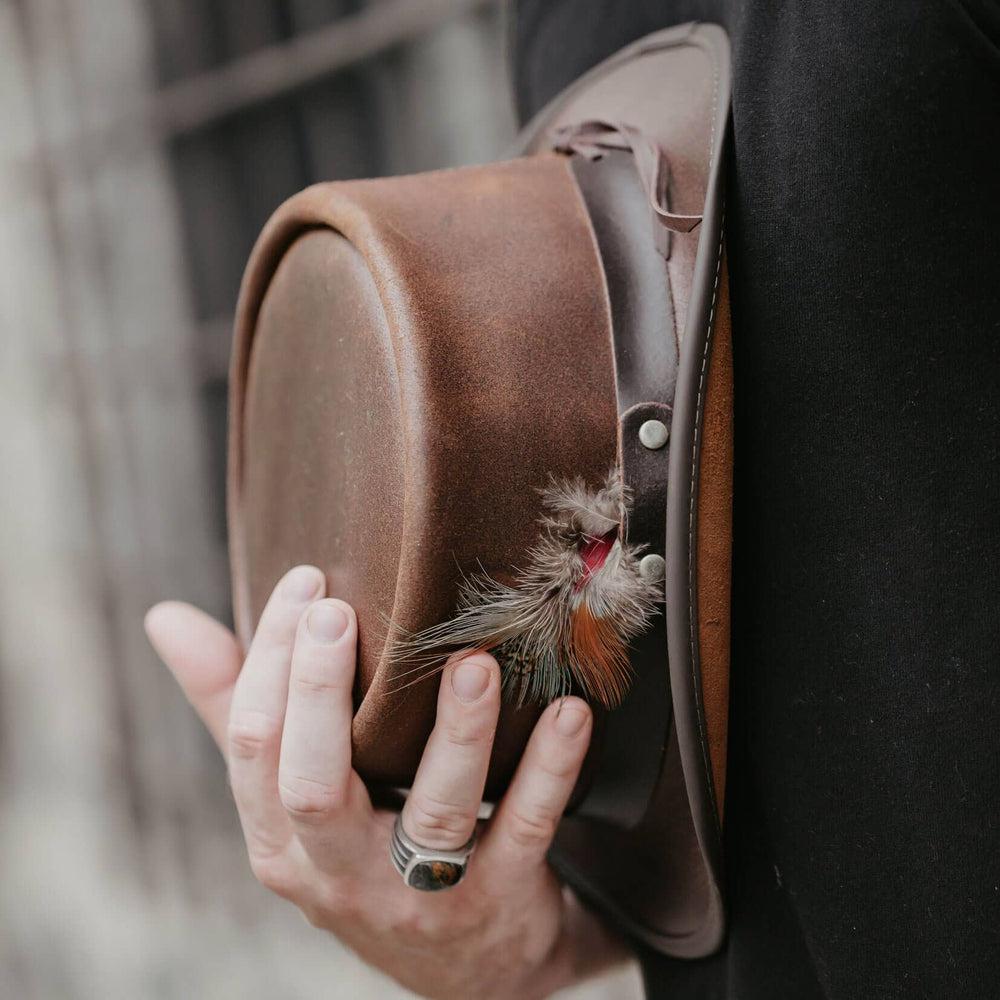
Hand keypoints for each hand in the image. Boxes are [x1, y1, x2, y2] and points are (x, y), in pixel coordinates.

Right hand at [145, 565, 628, 998]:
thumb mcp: (294, 797)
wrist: (463, 971)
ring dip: (455, 734)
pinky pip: (526, 830)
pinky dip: (548, 770)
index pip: (253, 745)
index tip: (305, 580)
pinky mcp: (498, 902)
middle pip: (314, 787)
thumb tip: (165, 620)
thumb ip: (236, 708)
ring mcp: (420, 897)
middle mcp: (339, 876)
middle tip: (337, 611)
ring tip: (472, 661)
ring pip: (432, 813)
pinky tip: (567, 711)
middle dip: (319, 694)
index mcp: (280, 841)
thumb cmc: (363, 853)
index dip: (269, 658)